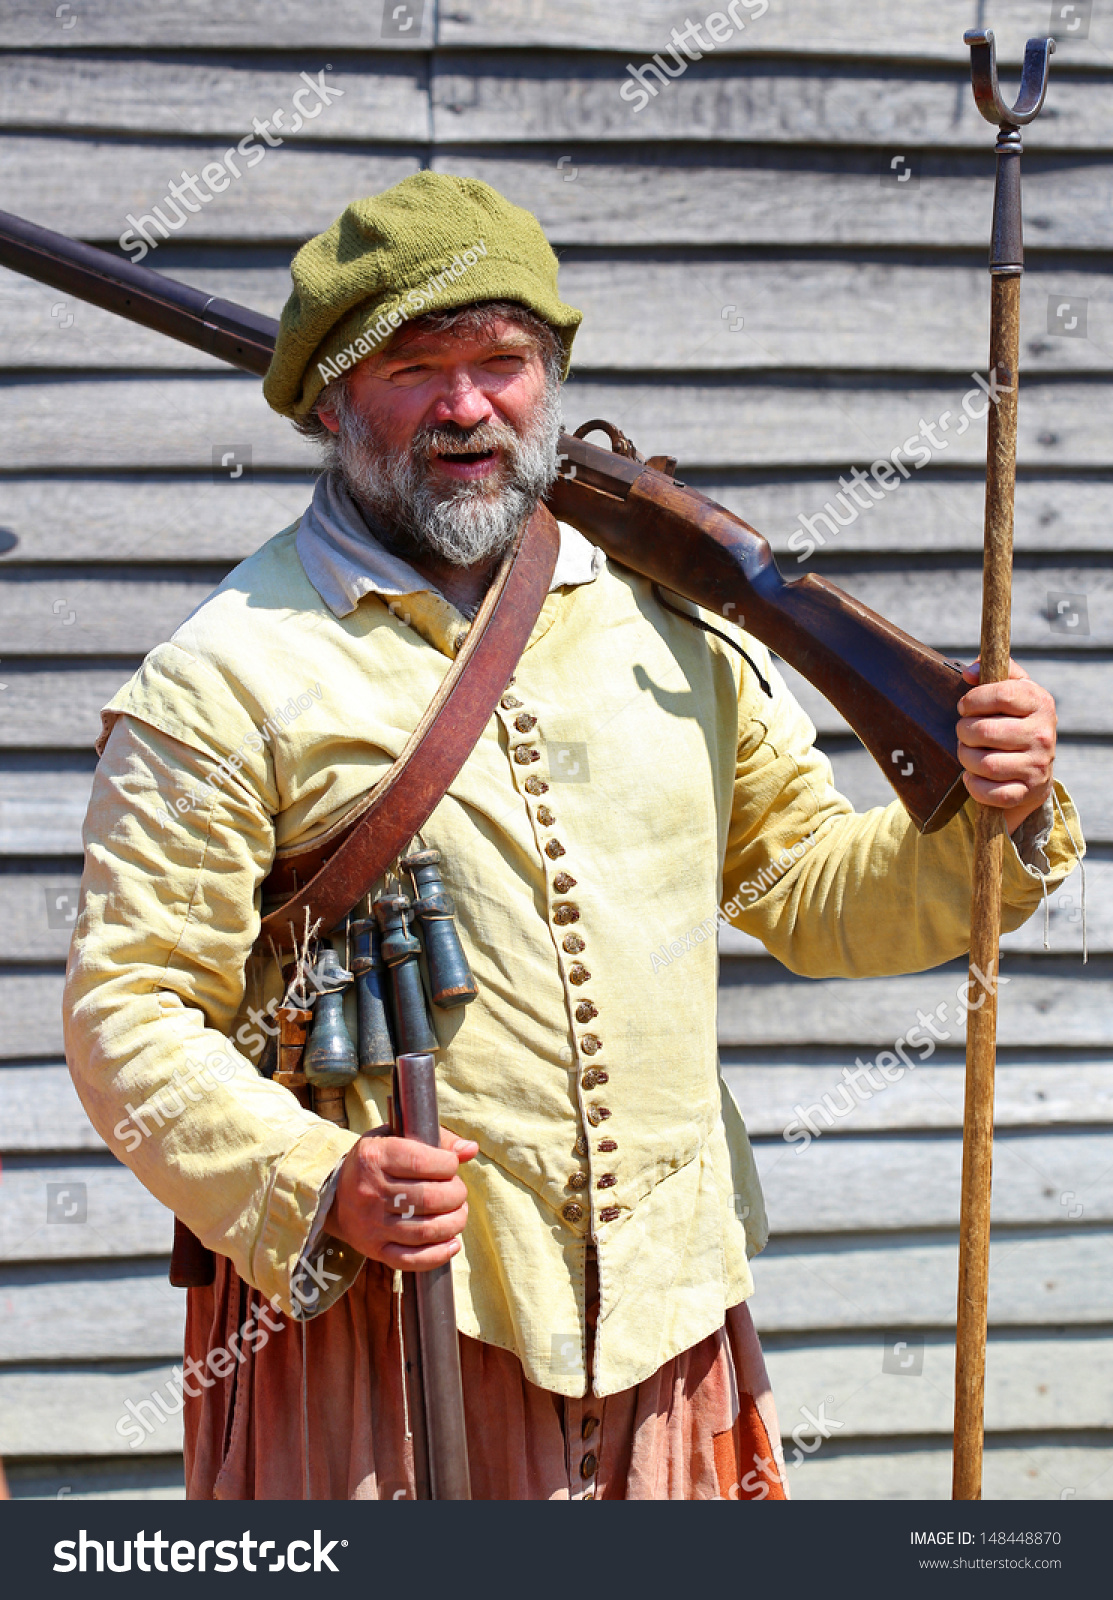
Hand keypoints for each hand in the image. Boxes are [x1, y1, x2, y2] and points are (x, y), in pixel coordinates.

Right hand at [327, 1126, 477, 1271]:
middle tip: (458, 1192)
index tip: (451, 1166)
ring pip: (425, 1230)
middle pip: (429, 1198)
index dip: (448, 1165)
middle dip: (456, 1195)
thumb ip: (437, 1140)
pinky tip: (452, 1244)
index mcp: (375, 1157)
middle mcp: (370, 1191)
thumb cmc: (377, 1162)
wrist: (336, 1196)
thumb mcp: (397, 1138)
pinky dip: (438, 1254)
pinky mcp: (374, 1249)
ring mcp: (371, 1224)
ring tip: (458, 1214)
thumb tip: (471, 1149)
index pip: (422, 1162)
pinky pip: (411, 1260)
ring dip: (454, 1223)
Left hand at [957, 660, 1056, 832]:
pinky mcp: (1028, 791)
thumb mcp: (1013, 690)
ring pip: (986, 764)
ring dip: (966, 758)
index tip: (964, 707)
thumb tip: (969, 673)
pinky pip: (992, 792)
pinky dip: (974, 785)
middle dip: (964, 731)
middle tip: (964, 731)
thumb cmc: (1015, 721)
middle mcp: (1043, 735)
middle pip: (986, 731)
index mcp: (1040, 703)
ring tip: (967, 751)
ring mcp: (1038, 766)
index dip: (974, 700)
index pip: (1002, 695)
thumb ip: (993, 672)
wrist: (1037, 768)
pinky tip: (972, 776)